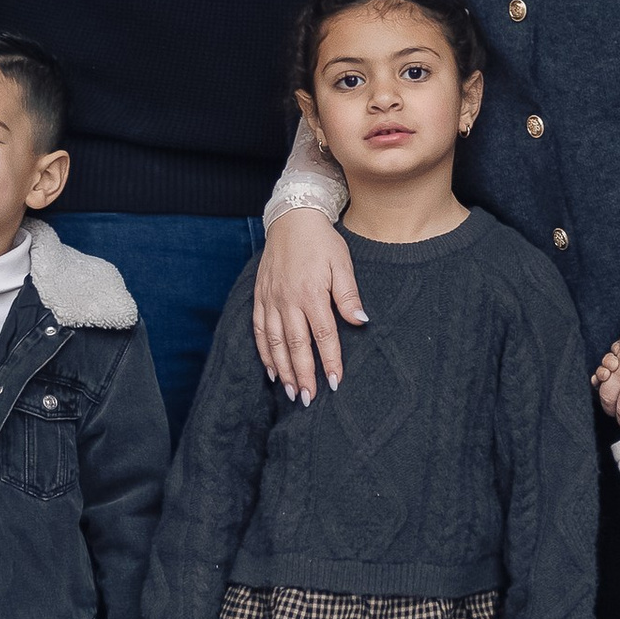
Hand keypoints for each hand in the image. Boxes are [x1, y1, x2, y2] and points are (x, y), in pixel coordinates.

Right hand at [254, 206, 365, 398]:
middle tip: (309, 399)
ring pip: (274, 343)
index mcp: (311, 294)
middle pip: (296, 346)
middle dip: (304, 375)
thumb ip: (349, 295)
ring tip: (291, 392)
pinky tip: (271, 371)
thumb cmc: (321, 242)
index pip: (323, 336)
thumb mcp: (342, 264)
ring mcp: (270, 300)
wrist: (292, 219)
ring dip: (283, 370)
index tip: (335, 382)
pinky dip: (264, 353)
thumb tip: (361, 322)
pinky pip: (258, 331)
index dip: (330, 361)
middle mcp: (288, 300)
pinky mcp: (260, 297)